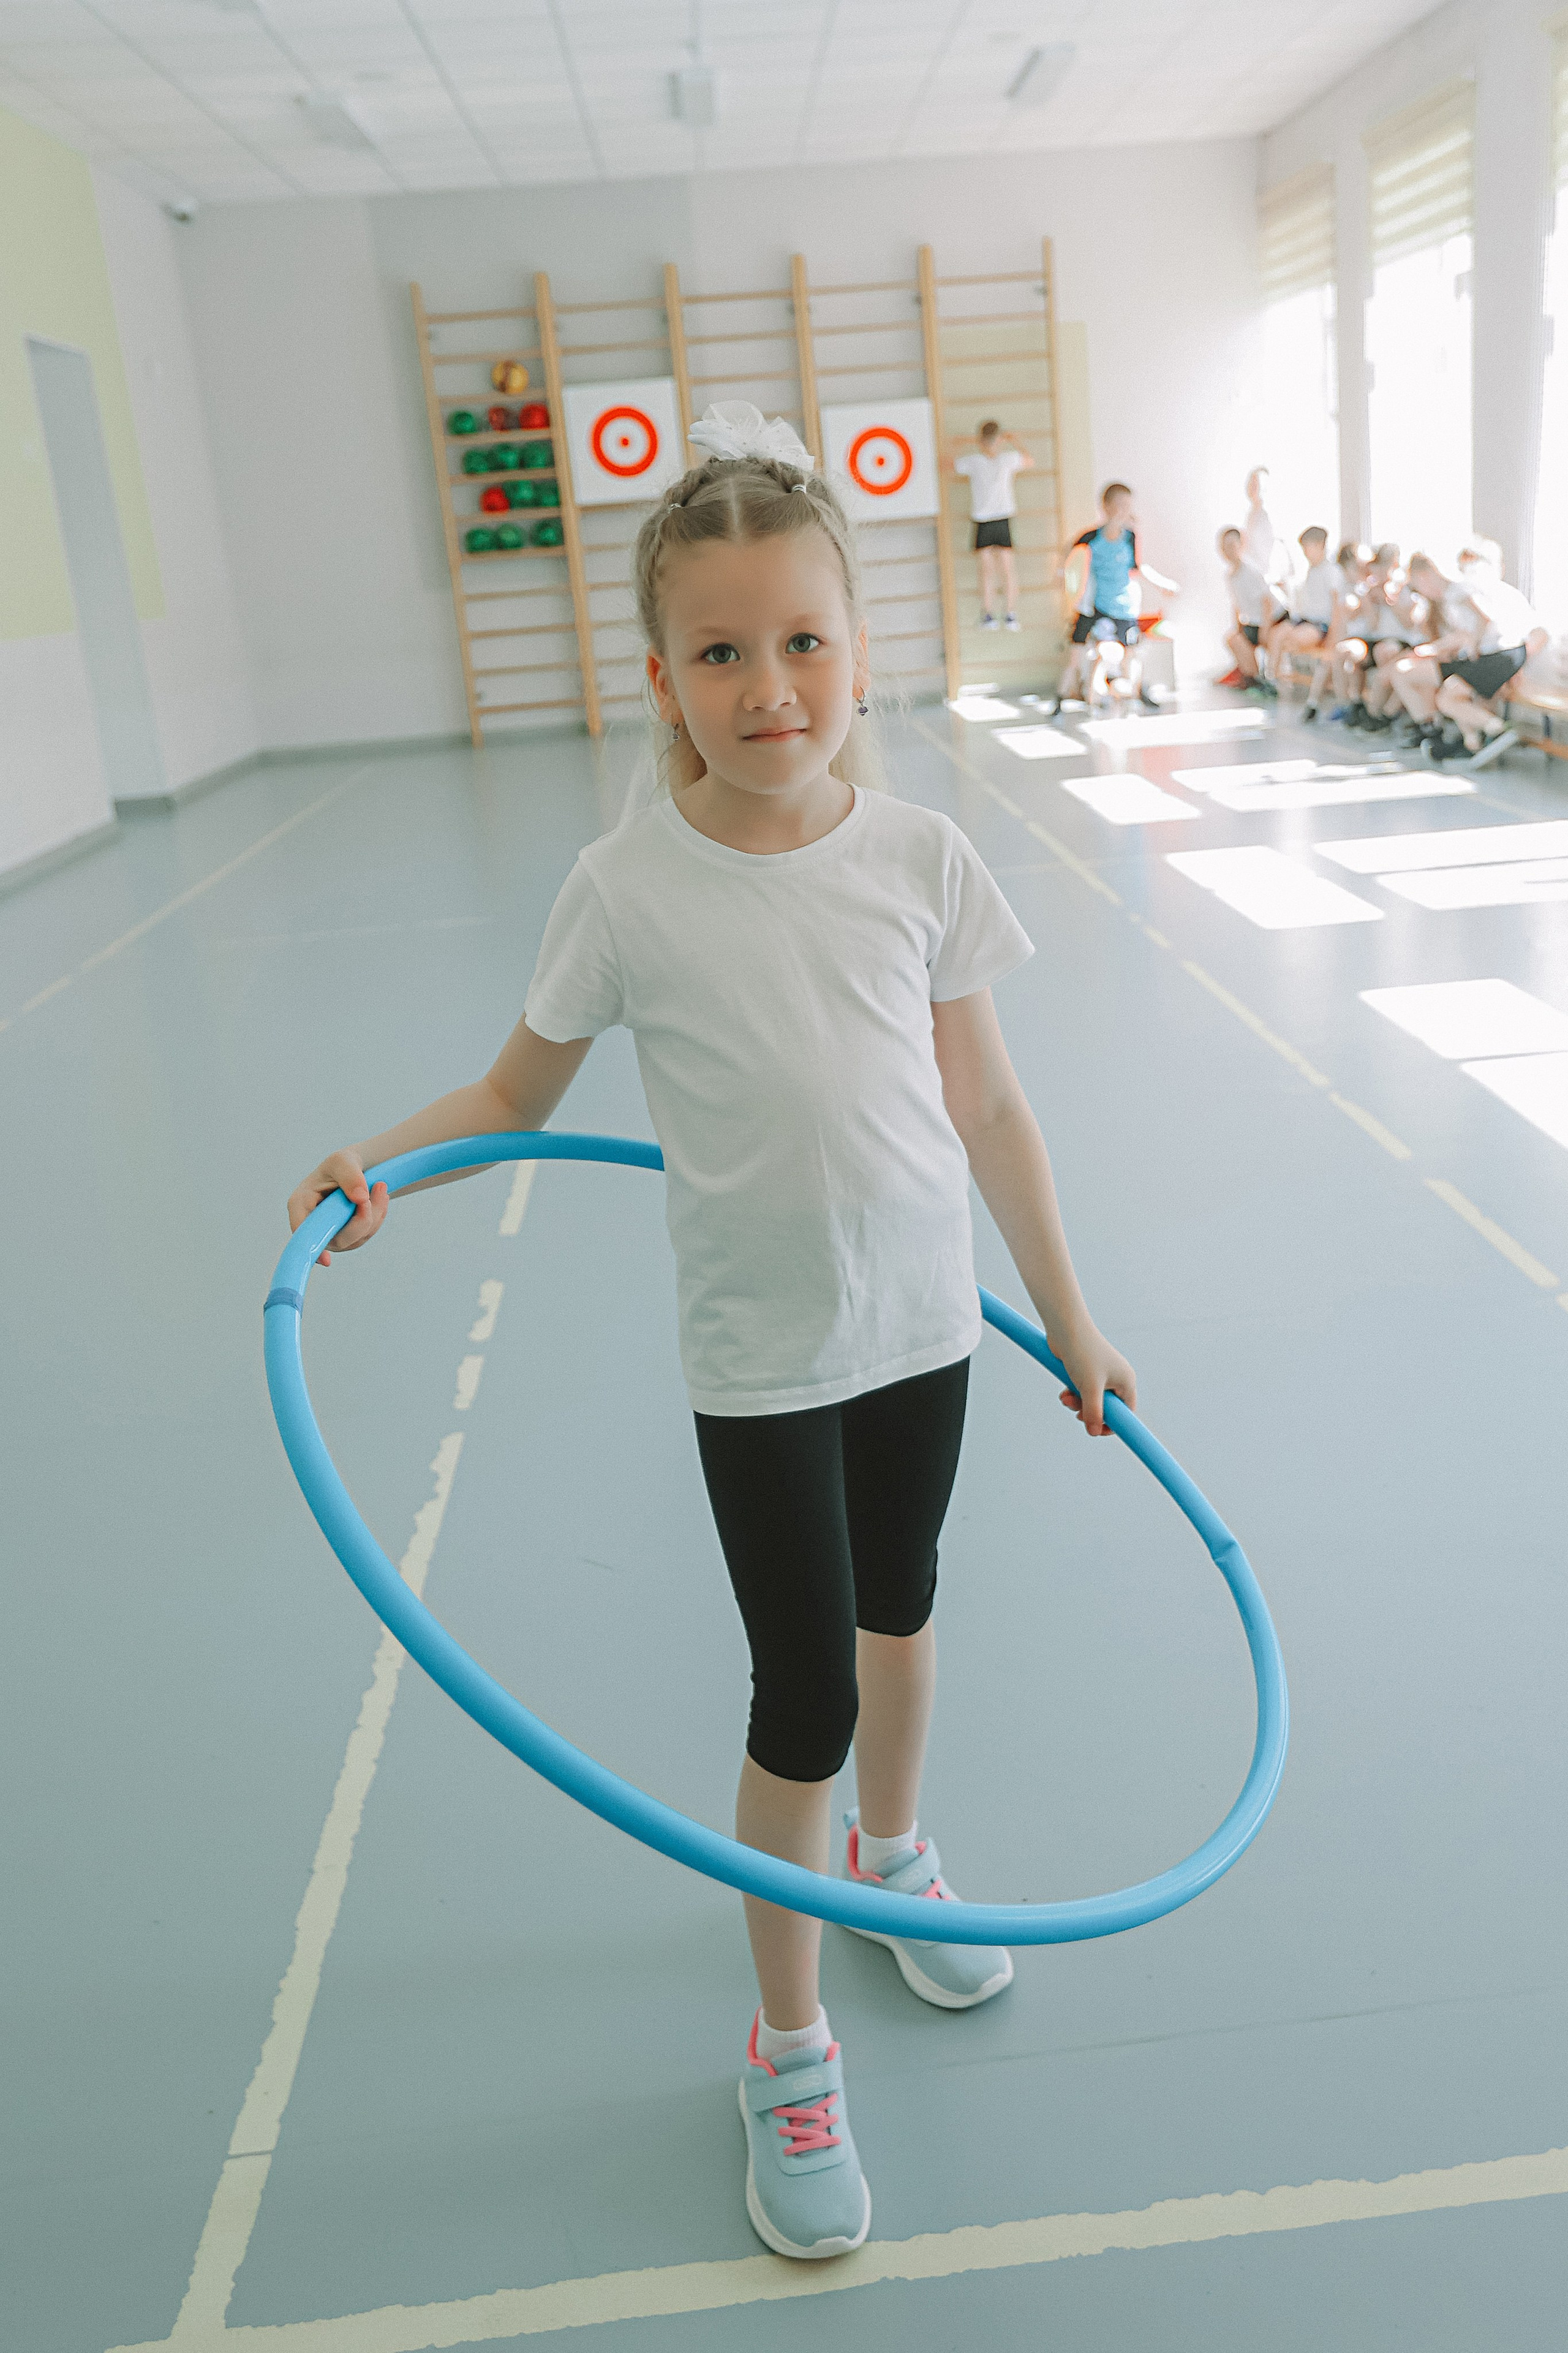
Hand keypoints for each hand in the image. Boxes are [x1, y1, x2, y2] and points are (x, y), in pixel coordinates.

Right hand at [287, 1150, 388, 1266]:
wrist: (356, 1170)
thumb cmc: (342, 1165)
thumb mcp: (343, 1161)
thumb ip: (350, 1176)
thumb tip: (360, 1198)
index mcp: (301, 1204)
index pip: (302, 1231)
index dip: (311, 1246)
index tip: (326, 1260)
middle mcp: (313, 1224)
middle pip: (338, 1239)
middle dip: (363, 1218)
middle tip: (379, 1187)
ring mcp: (330, 1234)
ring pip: (356, 1238)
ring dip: (375, 1213)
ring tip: (380, 1186)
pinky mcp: (347, 1238)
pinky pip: (366, 1235)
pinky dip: (377, 1216)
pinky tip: (378, 1198)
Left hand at [1053, 1324, 1136, 1437]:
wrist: (1066, 1328)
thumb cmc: (1083, 1352)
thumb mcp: (1089, 1387)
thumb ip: (1093, 1412)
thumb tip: (1093, 1431)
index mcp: (1125, 1381)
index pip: (1126, 1412)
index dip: (1112, 1424)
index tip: (1096, 1431)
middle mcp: (1116, 1378)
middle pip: (1106, 1407)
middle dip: (1089, 1412)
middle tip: (1077, 1413)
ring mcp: (1101, 1374)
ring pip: (1091, 1400)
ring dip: (1078, 1403)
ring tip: (1066, 1398)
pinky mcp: (1086, 1371)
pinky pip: (1082, 1390)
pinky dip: (1073, 1394)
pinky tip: (1064, 1392)